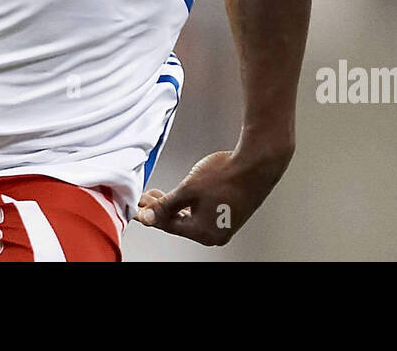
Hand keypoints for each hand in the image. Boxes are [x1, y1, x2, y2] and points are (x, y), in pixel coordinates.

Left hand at [135, 146, 291, 245]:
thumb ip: (166, 205)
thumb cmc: (228, 175)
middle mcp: (216, 233)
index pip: (169, 225)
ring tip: (160, 193)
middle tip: (147, 198)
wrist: (257, 162)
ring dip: (174, 205)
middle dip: (161, 208)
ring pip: (191, 216)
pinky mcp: (231, 212)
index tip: (139, 207)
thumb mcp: (188, 189)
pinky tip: (183, 193)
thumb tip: (149, 216)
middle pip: (180, 222)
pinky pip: (204, 211)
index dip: (151, 214)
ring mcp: (225, 223)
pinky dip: (190, 203)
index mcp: (204, 233)